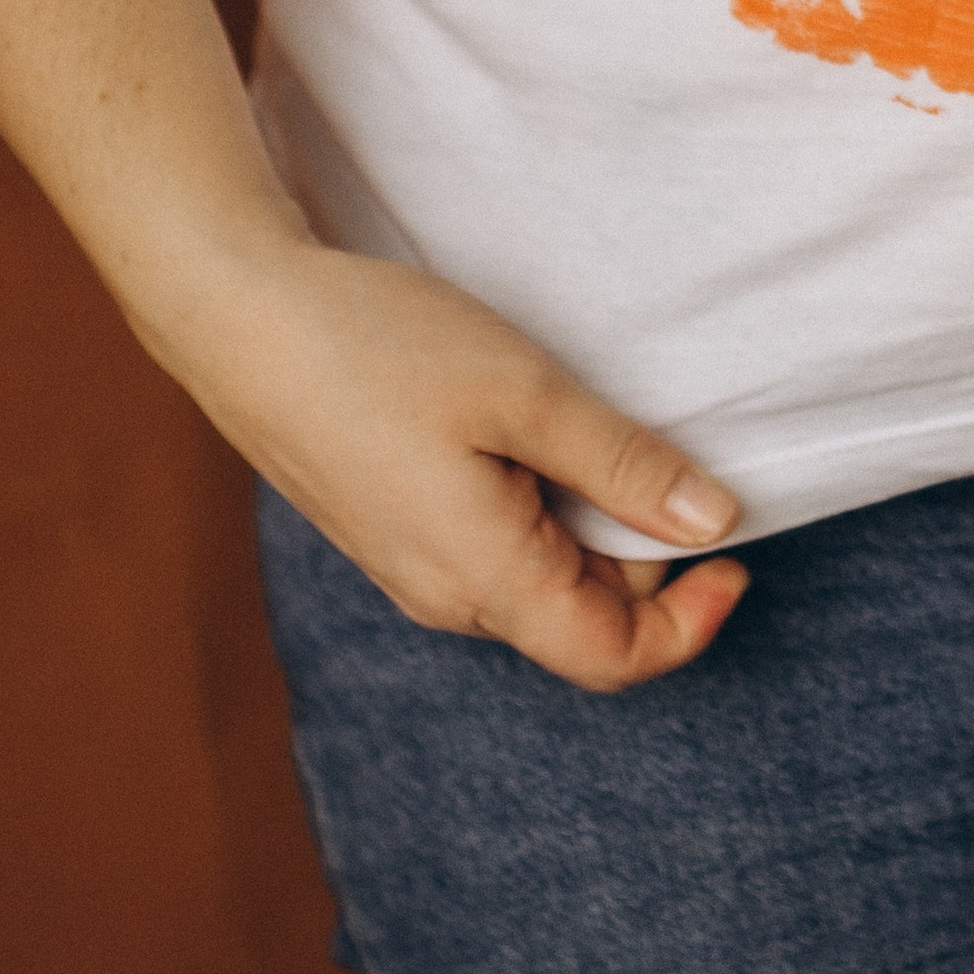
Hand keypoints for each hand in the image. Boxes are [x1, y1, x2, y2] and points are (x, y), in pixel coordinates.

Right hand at [168, 235, 748, 692]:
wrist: (239, 315)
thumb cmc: (376, 348)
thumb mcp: (527, 394)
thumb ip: (624, 467)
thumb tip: (713, 525)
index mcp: (483, 580)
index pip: (613, 658)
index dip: (690, 623)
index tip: (735, 554)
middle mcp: (445, 596)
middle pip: (584, 617)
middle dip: (641, 550)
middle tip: (643, 444)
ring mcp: (413, 566)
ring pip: (542, 578)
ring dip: (589, 519)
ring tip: (573, 423)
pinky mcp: (395, 529)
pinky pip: (497, 548)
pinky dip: (541, 504)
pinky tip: (523, 428)